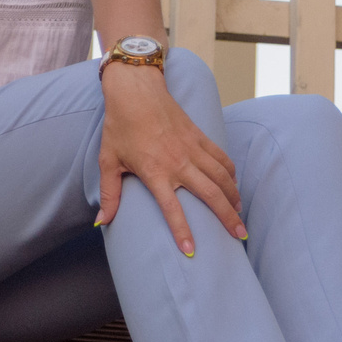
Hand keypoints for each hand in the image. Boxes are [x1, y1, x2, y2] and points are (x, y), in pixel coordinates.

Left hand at [96, 62, 244, 254]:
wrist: (136, 89)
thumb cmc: (120, 125)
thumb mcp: (109, 161)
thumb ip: (109, 193)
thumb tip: (102, 221)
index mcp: (155, 171)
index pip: (171, 209)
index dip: (182, 231)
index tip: (192, 251)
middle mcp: (178, 162)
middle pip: (210, 195)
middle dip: (227, 218)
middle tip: (239, 235)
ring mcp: (192, 148)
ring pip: (221, 177)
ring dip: (233, 197)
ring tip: (240, 214)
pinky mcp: (199, 136)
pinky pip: (221, 158)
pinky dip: (230, 172)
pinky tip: (234, 184)